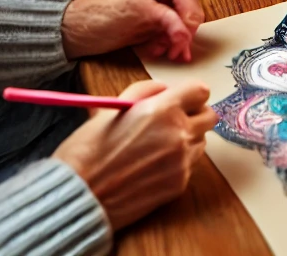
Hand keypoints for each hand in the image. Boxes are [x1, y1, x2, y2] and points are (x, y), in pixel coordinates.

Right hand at [53, 79, 216, 231]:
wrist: (77, 197)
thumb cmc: (87, 150)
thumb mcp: (112, 108)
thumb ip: (144, 91)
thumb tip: (165, 89)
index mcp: (163, 109)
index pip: (200, 90)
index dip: (190, 94)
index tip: (180, 100)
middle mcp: (179, 133)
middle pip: (209, 116)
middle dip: (195, 115)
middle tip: (173, 121)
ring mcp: (182, 161)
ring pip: (201, 141)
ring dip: (188, 139)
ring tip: (160, 146)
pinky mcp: (179, 184)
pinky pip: (190, 165)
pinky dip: (179, 162)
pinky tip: (154, 166)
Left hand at [62, 0, 203, 62]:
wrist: (77, 31)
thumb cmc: (101, 12)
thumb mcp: (138, 12)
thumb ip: (167, 20)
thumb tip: (186, 33)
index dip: (189, 13)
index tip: (186, 31)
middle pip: (188, 11)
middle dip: (184, 31)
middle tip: (179, 47)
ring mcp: (161, 10)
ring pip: (182, 26)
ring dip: (177, 41)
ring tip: (168, 52)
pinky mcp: (155, 27)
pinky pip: (172, 37)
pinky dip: (168, 46)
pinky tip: (158, 50)